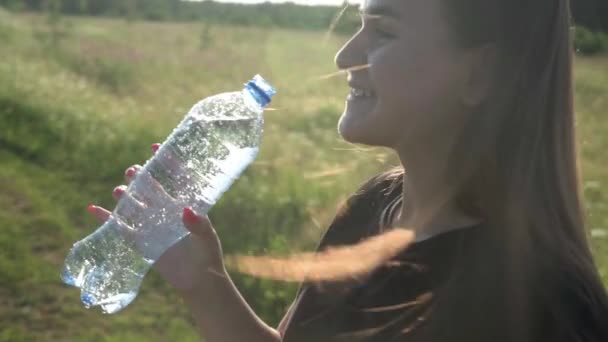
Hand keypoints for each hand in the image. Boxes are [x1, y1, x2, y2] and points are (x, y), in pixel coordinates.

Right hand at [87, 143, 225, 296]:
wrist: (198, 281)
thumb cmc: (208, 255)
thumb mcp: (207, 238)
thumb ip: (199, 225)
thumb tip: (185, 210)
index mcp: (184, 204)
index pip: (175, 178)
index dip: (167, 162)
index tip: (156, 146)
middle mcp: (167, 211)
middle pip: (150, 188)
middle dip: (141, 177)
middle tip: (132, 170)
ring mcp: (152, 225)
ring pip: (135, 204)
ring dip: (125, 195)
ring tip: (119, 190)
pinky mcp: (141, 241)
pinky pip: (122, 227)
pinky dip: (107, 218)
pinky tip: (94, 208)